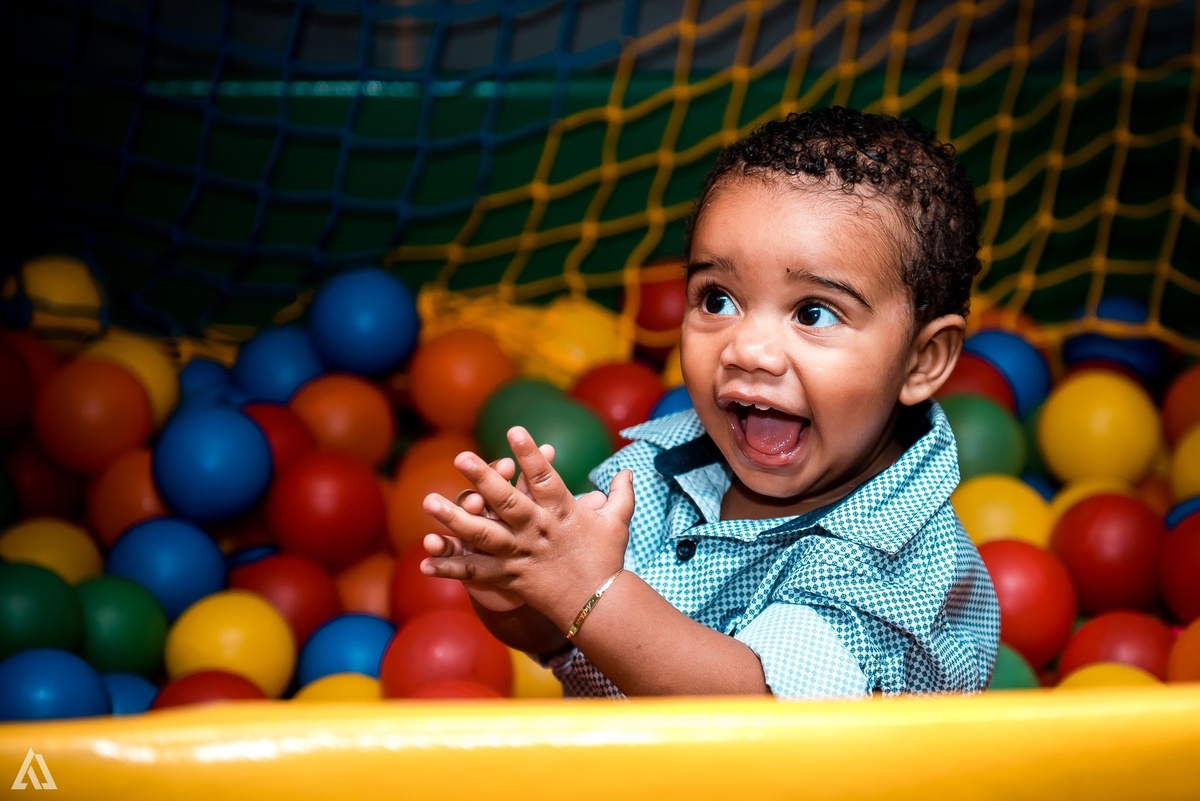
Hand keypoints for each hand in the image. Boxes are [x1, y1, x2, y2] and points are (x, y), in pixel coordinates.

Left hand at [420, 426, 633, 627]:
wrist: (598, 606)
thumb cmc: (607, 560)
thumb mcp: (617, 524)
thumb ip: (620, 495)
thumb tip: (627, 470)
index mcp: (562, 513)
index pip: (544, 478)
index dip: (529, 454)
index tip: (514, 430)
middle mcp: (538, 531)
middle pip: (507, 503)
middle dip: (483, 480)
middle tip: (461, 458)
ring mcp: (521, 555)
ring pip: (484, 535)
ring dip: (454, 520)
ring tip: (429, 502)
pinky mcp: (509, 578)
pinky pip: (476, 572)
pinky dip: (451, 567)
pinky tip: (426, 560)